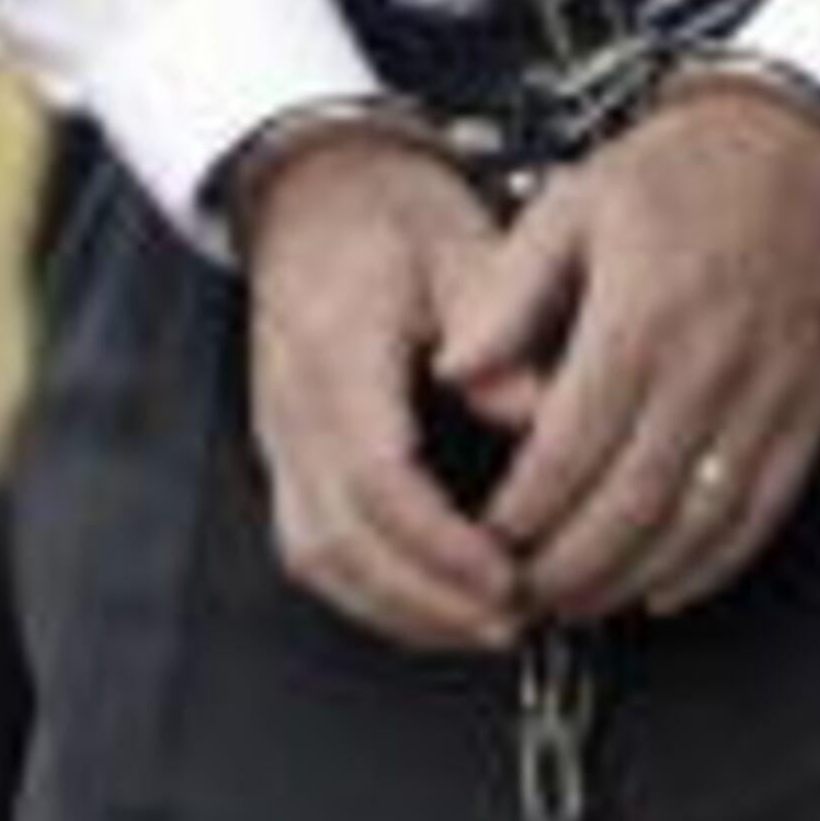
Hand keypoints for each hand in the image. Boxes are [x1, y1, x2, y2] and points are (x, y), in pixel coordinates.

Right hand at [240, 123, 524, 648]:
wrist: (314, 193)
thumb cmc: (391, 218)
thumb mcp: (463, 247)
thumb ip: (501, 327)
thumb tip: (538, 413)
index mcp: (336, 350)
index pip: (374, 474)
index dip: (438, 540)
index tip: (504, 571)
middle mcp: (293, 407)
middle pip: (339, 539)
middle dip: (425, 597)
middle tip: (510, 619)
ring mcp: (281, 437)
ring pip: (317, 556)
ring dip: (398, 607)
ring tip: (483, 627)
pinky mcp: (287, 456)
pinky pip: (312, 547)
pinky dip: (372, 591)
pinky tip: (435, 606)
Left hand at [433, 79, 819, 625]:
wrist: (805, 149)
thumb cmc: (684, 174)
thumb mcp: (573, 203)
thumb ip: (506, 292)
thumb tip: (454, 370)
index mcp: (641, 315)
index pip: (569, 447)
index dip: (524, 511)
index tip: (488, 539)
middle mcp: (708, 364)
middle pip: (630, 503)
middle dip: (570, 567)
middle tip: (524, 594)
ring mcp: (767, 395)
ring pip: (695, 523)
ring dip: (633, 578)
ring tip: (582, 601)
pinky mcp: (808, 412)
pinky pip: (761, 512)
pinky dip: (712, 565)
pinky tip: (666, 588)